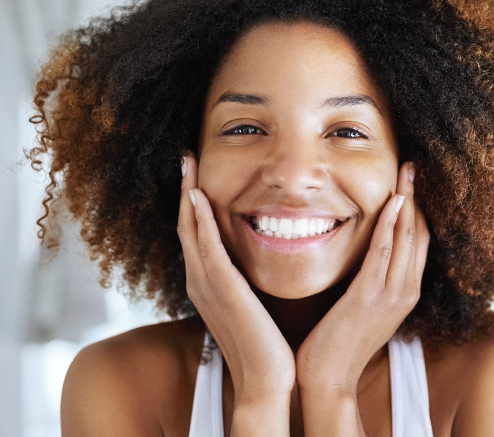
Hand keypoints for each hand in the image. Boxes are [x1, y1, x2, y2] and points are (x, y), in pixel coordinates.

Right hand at [176, 151, 295, 404]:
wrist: (266, 379)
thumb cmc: (265, 344)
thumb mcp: (251, 304)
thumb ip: (246, 282)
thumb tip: (254, 263)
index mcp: (208, 284)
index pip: (195, 233)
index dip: (192, 202)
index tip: (196, 173)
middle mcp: (200, 281)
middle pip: (185, 225)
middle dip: (184, 189)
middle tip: (186, 157)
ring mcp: (207, 285)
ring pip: (190, 230)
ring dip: (187, 194)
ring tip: (188, 164)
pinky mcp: (222, 289)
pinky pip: (207, 248)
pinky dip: (200, 221)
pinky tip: (198, 196)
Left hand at [294, 161, 429, 393]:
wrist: (329, 378)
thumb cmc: (340, 343)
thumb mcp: (365, 307)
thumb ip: (373, 281)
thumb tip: (368, 254)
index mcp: (407, 293)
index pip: (421, 242)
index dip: (419, 209)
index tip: (412, 182)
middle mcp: (406, 291)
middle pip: (421, 234)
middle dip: (418, 197)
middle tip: (413, 166)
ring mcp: (392, 295)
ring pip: (408, 238)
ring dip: (408, 201)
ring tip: (407, 172)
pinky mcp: (369, 297)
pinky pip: (384, 252)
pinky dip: (390, 224)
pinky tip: (392, 201)